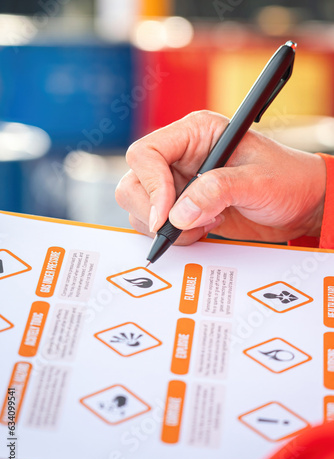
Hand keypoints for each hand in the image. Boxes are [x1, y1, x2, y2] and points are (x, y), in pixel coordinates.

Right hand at [116, 111, 325, 244]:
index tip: (166, 215)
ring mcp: (179, 184)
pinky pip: (157, 225)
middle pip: (134, 183)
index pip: (146, 154)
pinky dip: (175, 236)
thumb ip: (216, 192)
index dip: (151, 186)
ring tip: (207, 223)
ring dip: (168, 227)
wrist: (300, 205)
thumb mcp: (257, 181)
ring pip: (140, 207)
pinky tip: (205, 228)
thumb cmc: (288, 179)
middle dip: (154, 211)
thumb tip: (178, 215)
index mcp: (195, 134)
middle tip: (185, 224)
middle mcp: (180, 157)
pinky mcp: (183, 207)